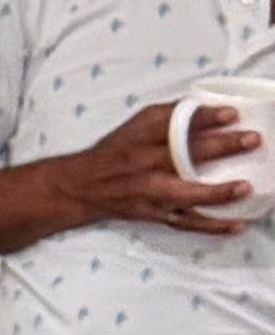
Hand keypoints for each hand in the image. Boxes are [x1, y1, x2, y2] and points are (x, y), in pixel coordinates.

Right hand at [58, 98, 259, 236]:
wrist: (83, 186)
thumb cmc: (115, 152)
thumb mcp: (137, 124)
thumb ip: (170, 115)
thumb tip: (209, 108)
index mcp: (143, 138)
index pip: (177, 122)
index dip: (205, 117)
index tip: (232, 113)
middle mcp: (147, 164)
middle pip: (187, 154)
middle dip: (222, 146)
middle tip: (252, 140)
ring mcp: (152, 193)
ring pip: (187, 194)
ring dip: (217, 192)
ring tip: (245, 187)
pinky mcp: (157, 214)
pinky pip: (188, 222)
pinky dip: (213, 225)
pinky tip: (238, 223)